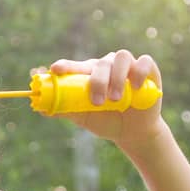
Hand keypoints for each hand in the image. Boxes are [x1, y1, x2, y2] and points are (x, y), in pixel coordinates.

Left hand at [47, 49, 167, 150]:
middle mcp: (107, 66)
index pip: (76, 66)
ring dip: (117, 78)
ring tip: (116, 99)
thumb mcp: (84, 118)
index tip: (56, 69)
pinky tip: (136, 87)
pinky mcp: (148, 71)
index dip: (66, 65)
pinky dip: (140, 72)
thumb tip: (41, 110)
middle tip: (97, 101)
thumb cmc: (106, 120)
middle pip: (99, 63)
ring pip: (121, 58)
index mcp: (89, 74)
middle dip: (97, 82)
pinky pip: (145, 62)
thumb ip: (66, 110)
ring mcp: (128, 67)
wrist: (133, 132)